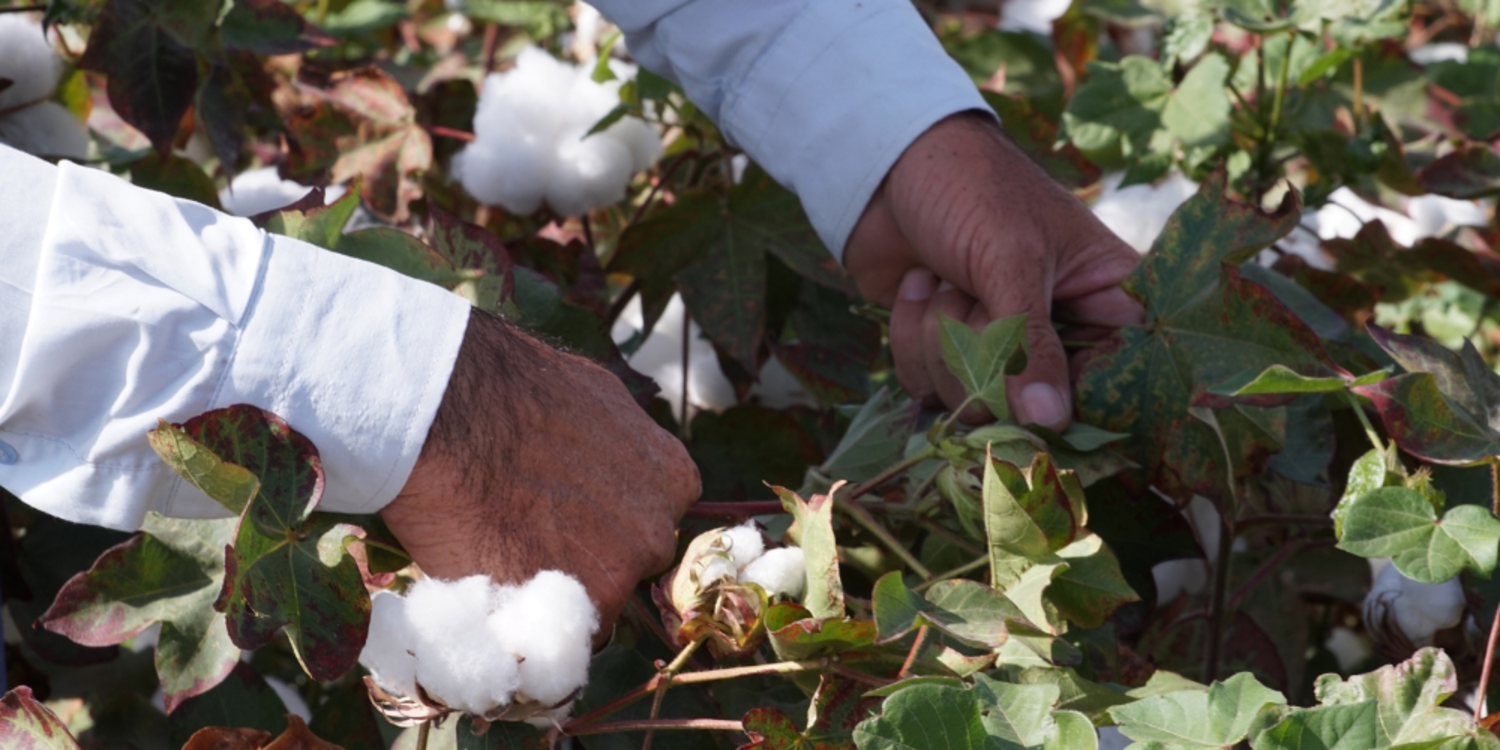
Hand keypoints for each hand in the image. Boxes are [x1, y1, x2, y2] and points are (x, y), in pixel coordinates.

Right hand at [380, 310, 701, 644]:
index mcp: (671, 479)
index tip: (574, 520)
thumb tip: (611, 458)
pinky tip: (487, 579)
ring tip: (499, 554)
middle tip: (529, 538)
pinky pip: (549, 637)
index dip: (610, 526)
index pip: (652, 523)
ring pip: (589, 608)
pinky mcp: (563, 613)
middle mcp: (655, 534)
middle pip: (628, 569)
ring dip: (552, 595)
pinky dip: (522, 621)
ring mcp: (614, 579)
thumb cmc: (513, 391)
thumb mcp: (597, 400)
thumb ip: (621, 447)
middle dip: (587, 562)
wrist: (451, 414)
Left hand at [845, 112, 1142, 427]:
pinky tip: (918, 283)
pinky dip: (910, 336)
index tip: (1031, 371)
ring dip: (941, 337)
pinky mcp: (947, 355)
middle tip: (974, 288)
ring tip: (944, 276)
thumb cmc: (972, 189)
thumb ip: (1031, 344)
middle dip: (985, 349)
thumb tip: (1052, 422)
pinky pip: (928, 388)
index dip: (1073, 393)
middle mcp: (1060, 334)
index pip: (1115, 383)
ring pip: (972, 401)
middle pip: (1031, 406)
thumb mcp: (1012, 259)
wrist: (889, 163)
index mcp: (1107, 300)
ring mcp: (1001, 349)